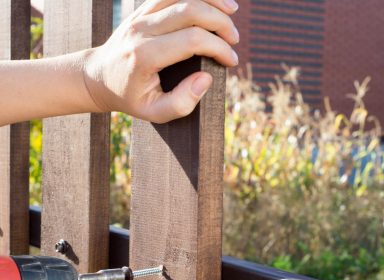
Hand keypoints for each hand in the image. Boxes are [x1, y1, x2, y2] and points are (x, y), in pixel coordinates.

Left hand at [84, 0, 238, 122]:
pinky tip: (211, 2)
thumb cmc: (129, 98)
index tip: (231, 61)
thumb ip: (182, 103)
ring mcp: (140, 15)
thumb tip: (206, 78)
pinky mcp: (141, 9)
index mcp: (144, 56)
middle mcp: (141, 30)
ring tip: (232, 12)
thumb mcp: (154, 113)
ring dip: (211, 0)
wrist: (98, 78)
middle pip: (190, 10)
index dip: (218, 48)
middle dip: (220, 22)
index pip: (191, 40)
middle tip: (234, 39)